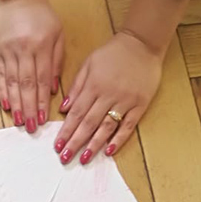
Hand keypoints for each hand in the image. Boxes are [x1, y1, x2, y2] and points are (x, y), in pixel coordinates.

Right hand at [0, 0, 63, 130]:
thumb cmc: (42, 17)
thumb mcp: (58, 34)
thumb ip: (57, 61)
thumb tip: (53, 90)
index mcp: (42, 45)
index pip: (42, 79)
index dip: (43, 101)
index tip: (44, 119)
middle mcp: (24, 49)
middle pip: (27, 84)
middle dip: (30, 108)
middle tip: (32, 127)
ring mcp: (9, 50)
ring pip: (12, 82)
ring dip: (16, 104)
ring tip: (20, 121)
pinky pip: (0, 75)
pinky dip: (3, 91)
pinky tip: (6, 105)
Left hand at [55, 30, 162, 163]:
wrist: (143, 43)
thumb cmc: (113, 53)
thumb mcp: (89, 63)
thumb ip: (76, 86)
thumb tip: (64, 109)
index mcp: (94, 85)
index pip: (76, 113)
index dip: (66, 131)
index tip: (57, 146)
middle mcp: (108, 95)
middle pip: (89, 123)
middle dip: (75, 142)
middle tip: (65, 158)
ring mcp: (125, 101)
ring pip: (107, 127)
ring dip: (94, 145)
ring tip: (84, 159)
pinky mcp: (140, 104)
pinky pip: (128, 126)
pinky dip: (119, 139)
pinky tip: (109, 151)